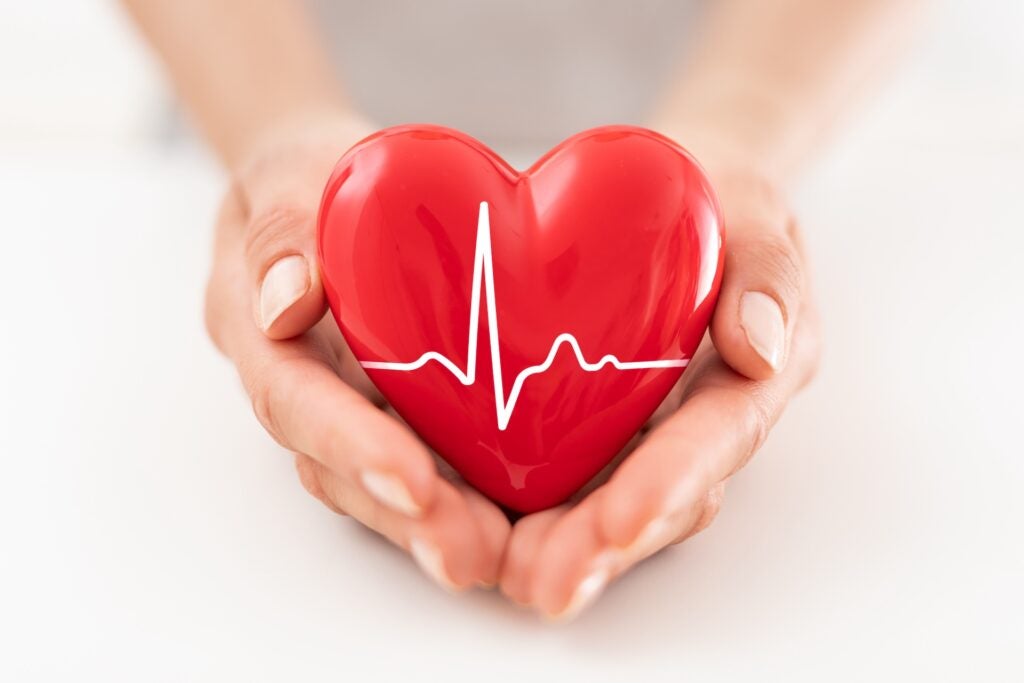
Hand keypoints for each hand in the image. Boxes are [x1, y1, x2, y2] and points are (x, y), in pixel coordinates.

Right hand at [204, 113, 510, 589]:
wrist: (325, 190)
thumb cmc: (305, 176)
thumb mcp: (286, 175)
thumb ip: (283, 229)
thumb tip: (286, 301)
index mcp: (260, 332)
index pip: (292, 399)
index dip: (347, 445)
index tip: (408, 481)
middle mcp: (301, 386)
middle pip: (337, 468)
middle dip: (401, 515)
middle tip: (468, 554)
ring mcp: (347, 405)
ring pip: (378, 481)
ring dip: (434, 523)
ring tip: (497, 557)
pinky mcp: (397, 409)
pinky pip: (424, 459)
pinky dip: (463, 494)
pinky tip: (517, 520)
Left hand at [498, 166, 821, 619]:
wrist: (671, 198)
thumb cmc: (715, 199)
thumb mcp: (751, 208)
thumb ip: (766, 269)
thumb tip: (760, 348)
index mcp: (750, 374)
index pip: (717, 438)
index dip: (673, 481)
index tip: (624, 522)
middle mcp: (700, 421)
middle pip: (663, 499)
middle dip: (606, 544)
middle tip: (546, 581)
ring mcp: (649, 429)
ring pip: (614, 503)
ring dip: (565, 547)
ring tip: (508, 574)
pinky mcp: (597, 425)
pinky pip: (570, 474)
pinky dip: (530, 507)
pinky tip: (478, 530)